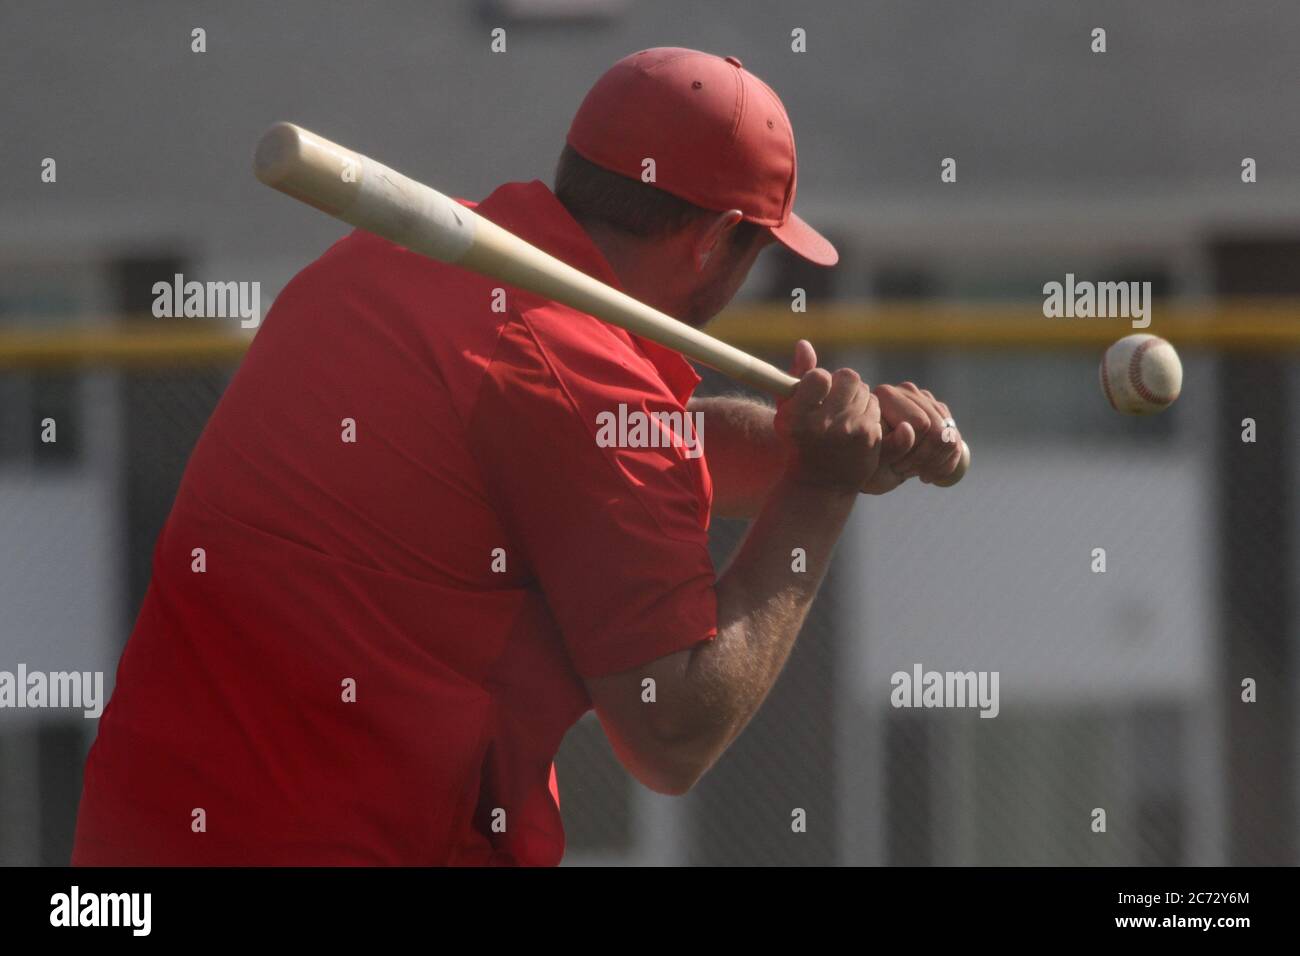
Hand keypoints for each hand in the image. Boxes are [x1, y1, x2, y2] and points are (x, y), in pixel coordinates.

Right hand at [774, 341, 889, 493]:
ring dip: (856, 398)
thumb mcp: (789, 411)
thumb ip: (796, 376)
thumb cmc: (800, 441)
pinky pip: (876, 407)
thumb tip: (805, 343)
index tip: (817, 389)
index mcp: (798, 416)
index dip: (819, 379)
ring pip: (865, 391)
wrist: (820, 483)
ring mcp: (850, 432)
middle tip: (836, 398)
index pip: (819, 376)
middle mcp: (824, 425)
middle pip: (848, 377)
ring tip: (845, 414)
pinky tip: (856, 425)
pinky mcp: (870, 438)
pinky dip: (868, 412)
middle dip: (843, 385)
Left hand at [866, 382, 964, 490]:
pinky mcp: (939, 412)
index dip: (914, 450)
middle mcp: (907, 391)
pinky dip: (946, 463)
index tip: (896, 466)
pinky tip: (929, 473)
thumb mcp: (874, 459)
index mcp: (886, 395)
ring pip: (949, 436)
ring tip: (915, 471)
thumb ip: (890, 445)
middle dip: (925, 459)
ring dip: (936, 463)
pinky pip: (955, 440)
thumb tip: (908, 429)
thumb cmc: (867, 462)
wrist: (870, 465)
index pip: (921, 424)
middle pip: (938, 430)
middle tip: (905, 471)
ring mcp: (925, 399)